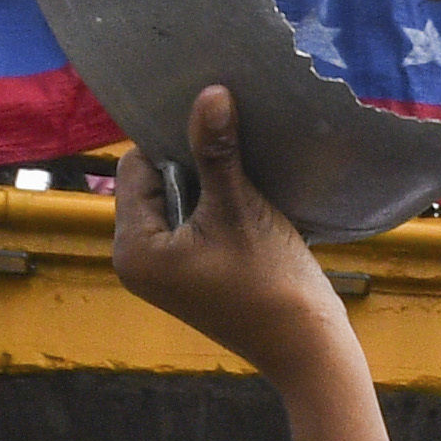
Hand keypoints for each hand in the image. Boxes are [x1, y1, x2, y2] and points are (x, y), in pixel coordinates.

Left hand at [106, 87, 356, 379]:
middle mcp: (136, 262)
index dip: (172, 144)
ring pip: (178, 201)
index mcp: (132, 249)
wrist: (308, 348)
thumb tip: (210, 92)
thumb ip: (217, 149)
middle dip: (192, 164)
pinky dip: (217, 208)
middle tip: (234, 151)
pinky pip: (194, 223)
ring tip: (245, 177)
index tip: (213, 131)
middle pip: (153, 183)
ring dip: (210, 184)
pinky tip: (249, 203)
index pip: (135, 168)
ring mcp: (164, 272)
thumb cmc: (270, 284)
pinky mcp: (189, 276)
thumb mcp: (239, 208)